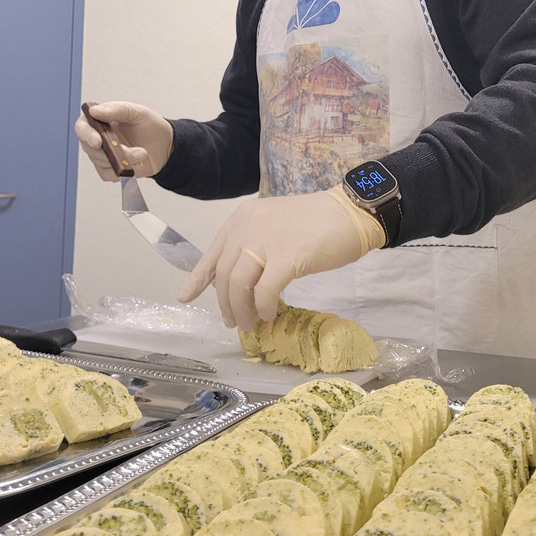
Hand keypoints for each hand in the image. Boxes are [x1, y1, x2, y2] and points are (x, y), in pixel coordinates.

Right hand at [74, 101, 173, 181]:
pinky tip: (137, 164)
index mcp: (99, 120)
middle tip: (134, 151)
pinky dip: (124, 171)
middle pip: (90, 149)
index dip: (86, 135)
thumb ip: (116, 110)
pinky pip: (109, 175)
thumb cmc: (149, 125)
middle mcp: (97, 138)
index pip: (82, 127)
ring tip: (142, 154)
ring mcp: (102, 155)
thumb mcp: (136, 112)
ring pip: (101, 163)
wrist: (164, 145)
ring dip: (124, 161)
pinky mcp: (110, 169)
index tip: (98, 142)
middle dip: (112, 152)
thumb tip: (94, 111)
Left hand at [177, 185, 384, 328]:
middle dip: (226, 303)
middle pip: (225, 274)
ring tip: (250, 322)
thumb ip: (252, 244)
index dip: (198, 277)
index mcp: (243, 217)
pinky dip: (263, 307)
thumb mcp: (273, 225)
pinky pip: (265, 291)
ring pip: (239, 285)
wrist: (349, 213)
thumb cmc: (316, 222)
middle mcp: (249, 226)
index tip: (185, 296)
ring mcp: (267, 240)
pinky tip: (268, 314)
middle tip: (233, 321)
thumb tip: (237, 279)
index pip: (214, 252)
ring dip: (242, 310)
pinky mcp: (288, 257)